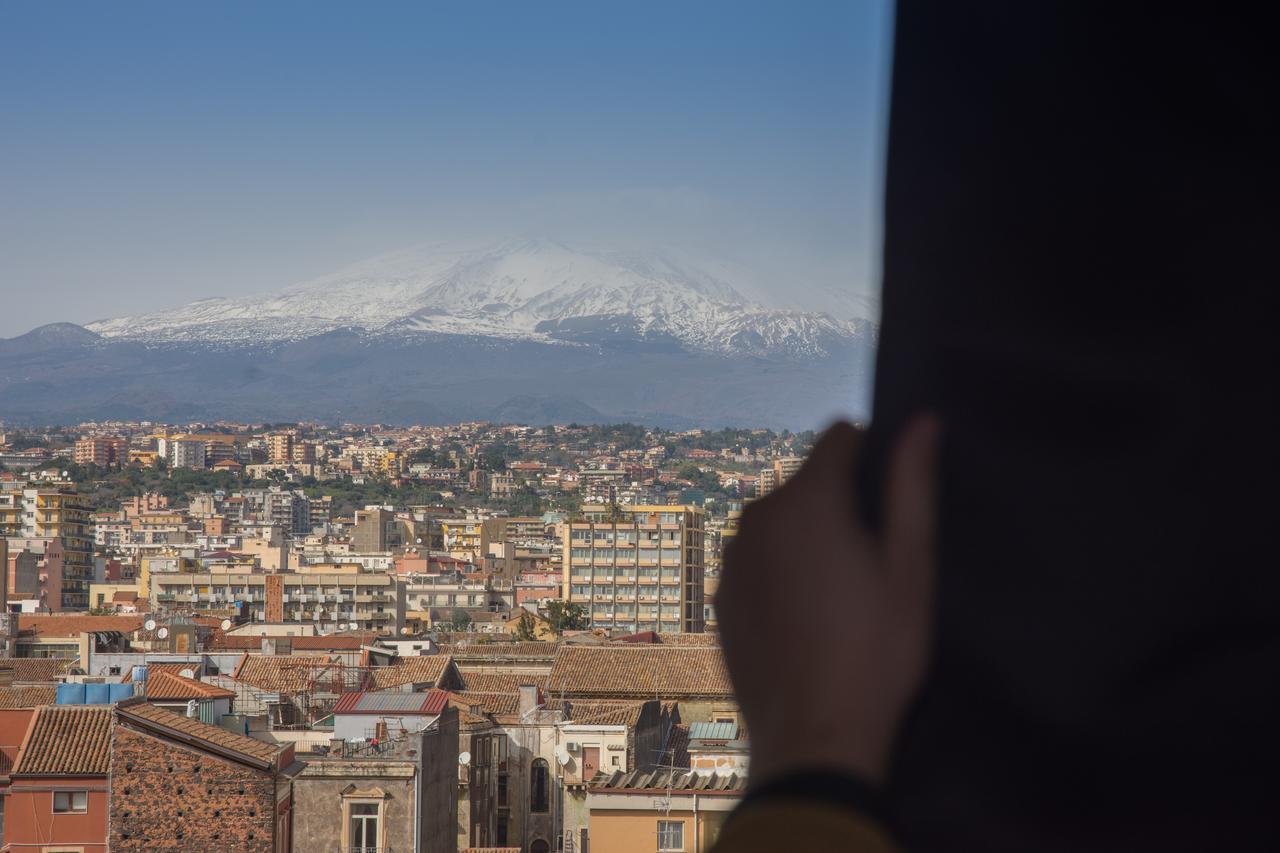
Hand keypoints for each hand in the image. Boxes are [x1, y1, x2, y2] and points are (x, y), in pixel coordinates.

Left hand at [718, 417, 940, 786]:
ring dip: (808, 538)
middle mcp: (758, 517)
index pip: (840, 435)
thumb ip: (912, 486)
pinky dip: (781, 573)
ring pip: (781, 522)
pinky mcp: (721, 595)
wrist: (813, 738)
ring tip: (841, 598)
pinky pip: (758, 561)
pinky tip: (808, 620)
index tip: (889, 503)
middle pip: (808, 480)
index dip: (872, 455)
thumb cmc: (875, 653)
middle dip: (840, 503)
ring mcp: (732, 558)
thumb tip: (922, 421)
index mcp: (807, 500)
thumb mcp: (910, 568)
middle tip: (872, 564)